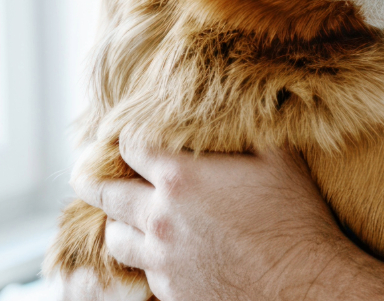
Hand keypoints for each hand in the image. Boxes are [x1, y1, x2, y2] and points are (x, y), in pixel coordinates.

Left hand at [71, 139, 349, 300]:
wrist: (300, 287)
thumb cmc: (294, 218)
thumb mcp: (279, 158)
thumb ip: (247, 128)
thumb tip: (236, 102)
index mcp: (183, 178)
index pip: (132, 146)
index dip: (127, 136)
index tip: (128, 135)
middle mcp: (161, 218)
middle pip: (107, 193)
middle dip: (93, 179)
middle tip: (83, 174)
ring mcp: (161, 259)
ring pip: (115, 238)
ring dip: (117, 222)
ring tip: (123, 216)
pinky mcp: (169, 290)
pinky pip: (140, 270)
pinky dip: (142, 256)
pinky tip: (156, 249)